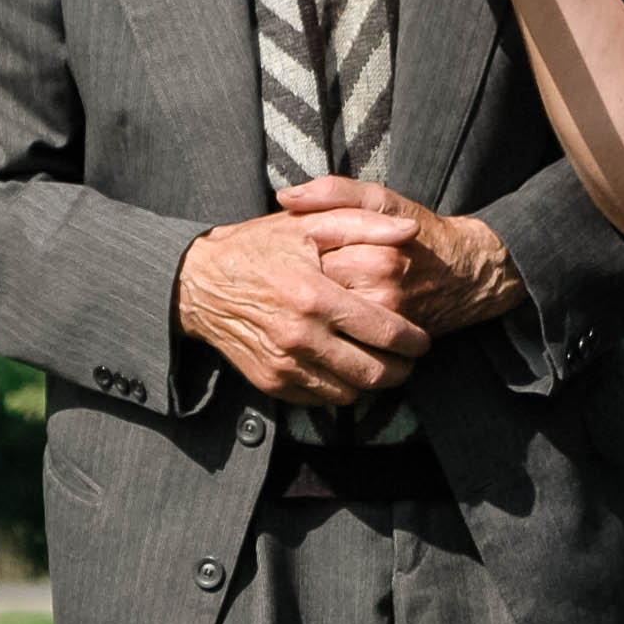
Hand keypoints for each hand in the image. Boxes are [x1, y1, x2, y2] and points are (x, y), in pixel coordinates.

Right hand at [175, 208, 434, 405]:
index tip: (423, 341)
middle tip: (410, 361)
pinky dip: (338, 388)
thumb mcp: (308, 225)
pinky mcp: (271, 382)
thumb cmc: (258, 248)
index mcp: (315, 296)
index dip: (413, 341)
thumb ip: (363, 224)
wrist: (199, 284)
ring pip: (349, 392)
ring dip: (371, 383)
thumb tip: (410, 230)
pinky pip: (320, 399)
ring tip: (379, 364)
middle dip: (401, 370)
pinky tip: (342, 368)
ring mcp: (284, 364)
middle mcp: (300, 337)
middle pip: (372, 372)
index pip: (384, 332)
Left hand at [276, 177, 523, 338]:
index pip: (310, 259)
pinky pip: (345, 338)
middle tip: (306, 275)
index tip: (304, 249)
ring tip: (321, 294)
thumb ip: (333, 192)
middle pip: (315, 294)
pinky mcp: (391, 345)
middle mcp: (380, 294)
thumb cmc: (420, 232)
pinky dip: (336, 326)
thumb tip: (284, 195)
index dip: (300, 254)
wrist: (469, 275)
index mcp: (374, 255)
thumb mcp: (381, 199)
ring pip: (328, 319)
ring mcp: (385, 324)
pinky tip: (338, 314)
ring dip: (319, 308)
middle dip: (305, 284)